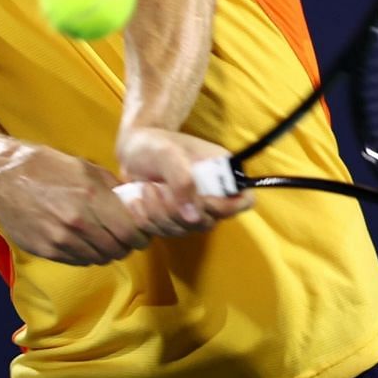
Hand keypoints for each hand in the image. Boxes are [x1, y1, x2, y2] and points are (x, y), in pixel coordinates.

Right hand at [0, 144, 152, 265]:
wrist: (2, 179)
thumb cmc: (45, 167)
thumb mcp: (84, 167)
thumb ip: (113, 187)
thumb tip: (138, 203)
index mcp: (92, 196)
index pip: (131, 232)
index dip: (141, 236)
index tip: (141, 233)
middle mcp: (78, 222)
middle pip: (118, 249)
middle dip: (126, 245)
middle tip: (124, 238)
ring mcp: (61, 240)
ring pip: (100, 258)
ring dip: (106, 252)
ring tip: (102, 239)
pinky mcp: (47, 251)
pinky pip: (79, 261)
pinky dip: (86, 254)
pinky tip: (82, 241)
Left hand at [114, 126, 253, 237]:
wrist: (134, 150)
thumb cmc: (155, 145)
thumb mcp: (167, 154)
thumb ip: (182, 181)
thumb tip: (193, 218)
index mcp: (223, 174)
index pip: (243, 201)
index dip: (225, 207)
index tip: (200, 199)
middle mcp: (212, 197)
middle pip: (208, 222)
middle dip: (176, 208)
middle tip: (158, 186)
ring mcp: (192, 212)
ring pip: (181, 230)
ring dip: (157, 211)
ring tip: (147, 187)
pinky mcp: (171, 221)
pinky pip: (160, 232)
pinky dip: (144, 217)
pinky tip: (137, 200)